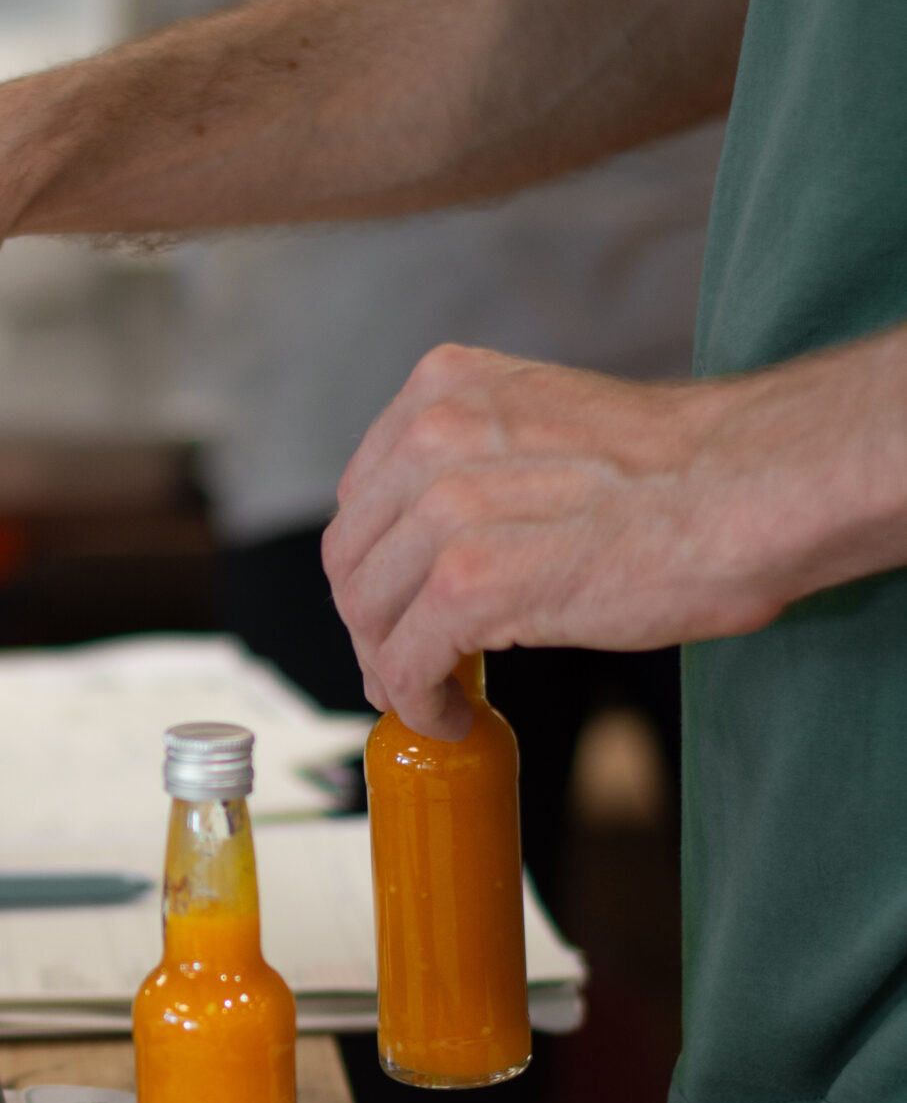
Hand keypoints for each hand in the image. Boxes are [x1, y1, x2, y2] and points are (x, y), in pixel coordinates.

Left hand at [321, 338, 906, 738]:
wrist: (750, 489)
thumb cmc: (678, 469)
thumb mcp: (547, 424)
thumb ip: (479, 465)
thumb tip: (434, 552)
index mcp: (445, 387)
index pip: (364, 493)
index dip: (373, 563)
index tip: (395, 603)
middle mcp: (432, 435)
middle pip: (351, 556)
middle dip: (369, 623)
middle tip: (403, 666)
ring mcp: (448, 511)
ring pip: (368, 613)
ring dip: (390, 669)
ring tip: (429, 696)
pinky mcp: (472, 585)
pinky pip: (408, 660)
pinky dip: (417, 700)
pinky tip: (454, 715)